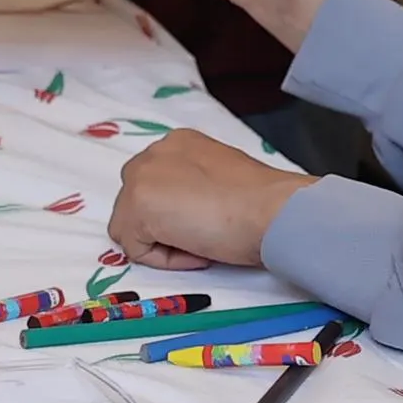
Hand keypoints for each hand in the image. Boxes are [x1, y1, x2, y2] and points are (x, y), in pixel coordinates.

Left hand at [108, 126, 310, 268]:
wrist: (272, 210)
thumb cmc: (261, 201)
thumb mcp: (220, 178)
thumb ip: (194, 185)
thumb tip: (185, 211)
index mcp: (178, 143)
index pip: (156, 187)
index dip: (177, 214)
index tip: (206, 222)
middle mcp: (154, 153)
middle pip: (134, 205)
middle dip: (161, 226)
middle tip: (201, 236)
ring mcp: (141, 178)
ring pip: (130, 228)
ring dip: (162, 243)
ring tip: (200, 242)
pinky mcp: (136, 207)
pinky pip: (136, 249)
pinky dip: (164, 260)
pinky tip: (196, 251)